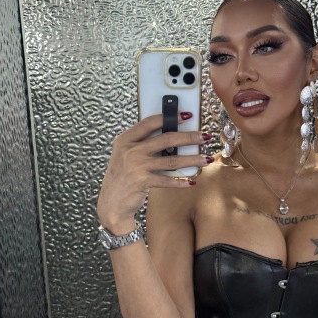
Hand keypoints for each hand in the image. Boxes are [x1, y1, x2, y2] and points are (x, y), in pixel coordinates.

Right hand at [97, 113, 212, 232]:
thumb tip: (172, 138)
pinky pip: (167, 180)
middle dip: (189, 137)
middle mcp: (130, 150)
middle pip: (166, 139)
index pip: (150, 122)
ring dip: (192, 159)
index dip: (169, 117)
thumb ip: (142, 145)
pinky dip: (181, 182)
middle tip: (204, 136)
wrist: (111, 202)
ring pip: (171, 160)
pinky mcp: (142, 181)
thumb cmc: (122, 177)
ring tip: (206, 159)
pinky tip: (192, 181)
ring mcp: (136, 166)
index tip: (186, 115)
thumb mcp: (125, 155)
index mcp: (126, 139)